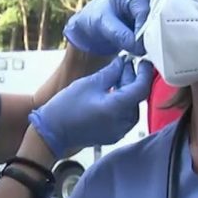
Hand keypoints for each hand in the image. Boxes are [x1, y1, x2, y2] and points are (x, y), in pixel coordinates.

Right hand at [28, 57, 153, 158]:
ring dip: (127, 91)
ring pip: (132, 107)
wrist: (52, 131)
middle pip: (136, 97)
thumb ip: (111, 72)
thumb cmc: (67, 107)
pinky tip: (112, 92)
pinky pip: (125, 116)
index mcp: (117, 108)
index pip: (141, 88)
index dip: (145, 73)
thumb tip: (123, 63)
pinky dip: (122, 103)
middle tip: (124, 64)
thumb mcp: (90, 83)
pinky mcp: (113, 135)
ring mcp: (119, 131)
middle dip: (132, 79)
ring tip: (116, 77)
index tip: (144, 62)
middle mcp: (122, 122)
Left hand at [63, 0, 151, 56]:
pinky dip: (154, 40)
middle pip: (157, 14)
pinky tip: (148, 50)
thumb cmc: (94, 20)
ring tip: (147, 51)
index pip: (144, 10)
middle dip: (153, 33)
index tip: (140, 46)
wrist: (91, 26)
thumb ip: (120, 34)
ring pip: (161, 22)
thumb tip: (139, 46)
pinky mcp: (151, 19)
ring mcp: (149, 7)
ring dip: (155, 37)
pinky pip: (159, 29)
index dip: (144, 29)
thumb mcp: (102, 25)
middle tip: (146, 50)